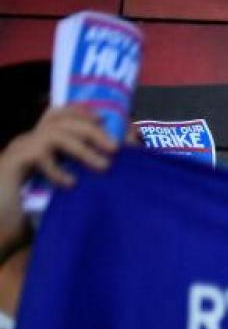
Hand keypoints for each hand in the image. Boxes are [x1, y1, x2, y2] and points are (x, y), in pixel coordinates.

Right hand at [0, 105, 116, 250]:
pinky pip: (39, 154)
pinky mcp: (11, 164)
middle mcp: (26, 143)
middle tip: (114, 148)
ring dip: (83, 148)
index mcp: (38, 145)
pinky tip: (70, 184)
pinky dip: (58, 168)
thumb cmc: (29, 216)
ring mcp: (17, 152)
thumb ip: (79, 176)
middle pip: (59, 119)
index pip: (57, 116)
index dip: (80, 112)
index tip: (104, 119)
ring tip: (103, 167)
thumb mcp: (61, 193)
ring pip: (54, 134)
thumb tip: (108, 167)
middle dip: (91, 129)